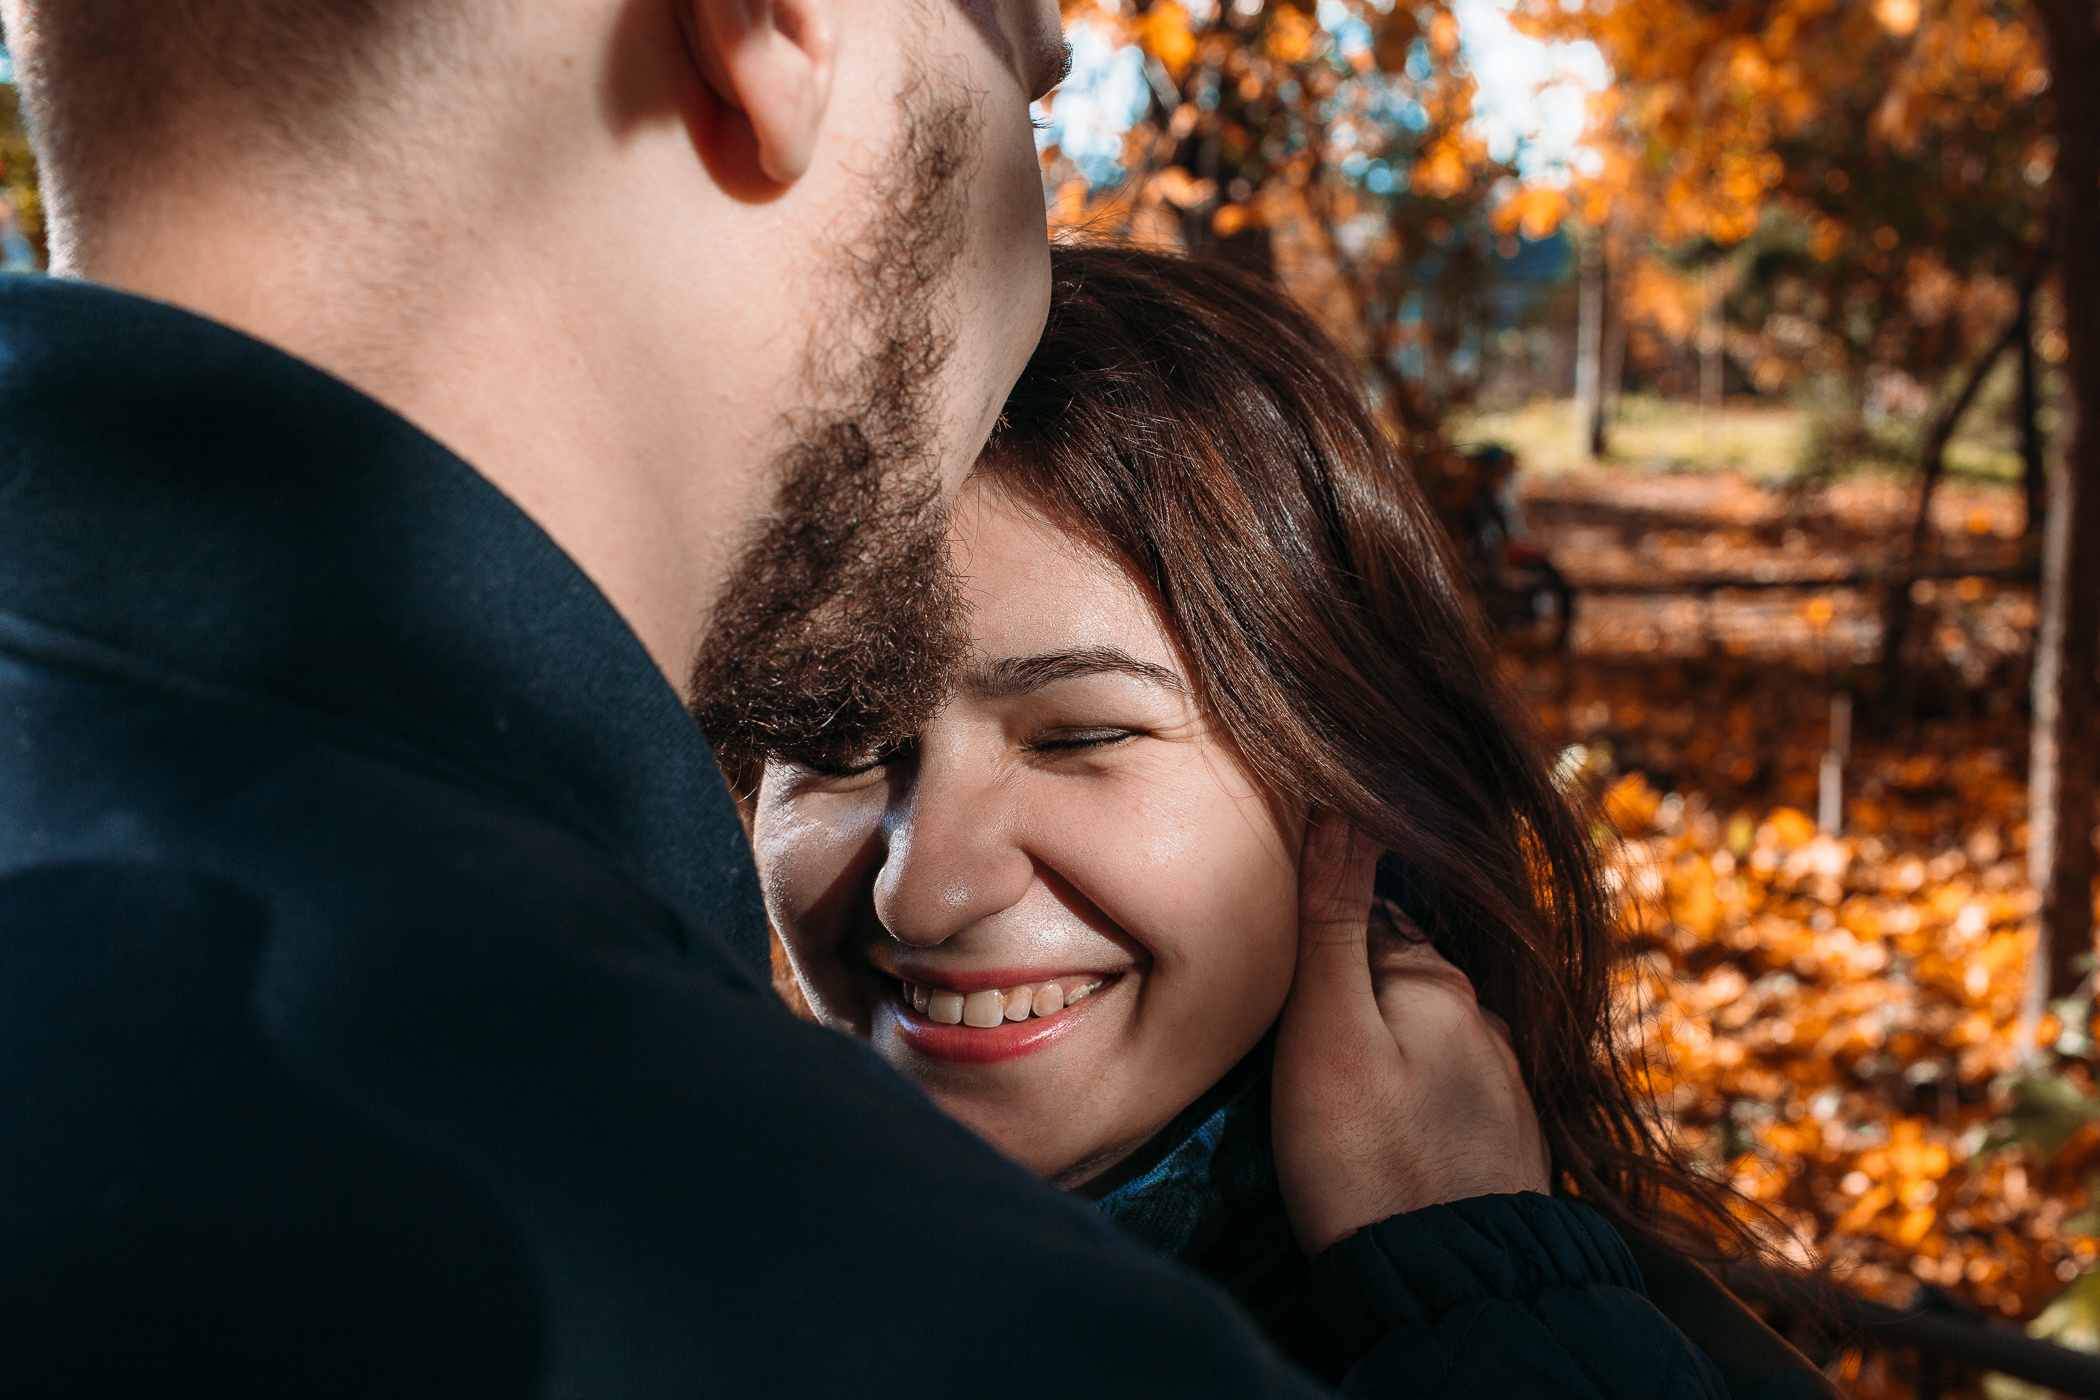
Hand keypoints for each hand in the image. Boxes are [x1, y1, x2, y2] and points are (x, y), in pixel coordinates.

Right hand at [1271, 816, 1551, 1255]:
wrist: (1452, 1290)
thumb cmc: (1364, 1160)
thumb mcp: (1326, 1033)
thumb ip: (1332, 923)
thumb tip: (1343, 805)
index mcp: (1434, 981)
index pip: (1358, 923)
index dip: (1310, 937)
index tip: (1272, 969)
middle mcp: (1482, 1018)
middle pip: (1396, 977)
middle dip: (1351, 993)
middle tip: (1293, 1039)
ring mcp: (1502, 1081)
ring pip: (1425, 1036)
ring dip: (1386, 1047)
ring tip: (1336, 1093)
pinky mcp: (1508, 1138)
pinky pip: (1448, 1091)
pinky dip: (1414, 1095)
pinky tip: (1386, 1129)